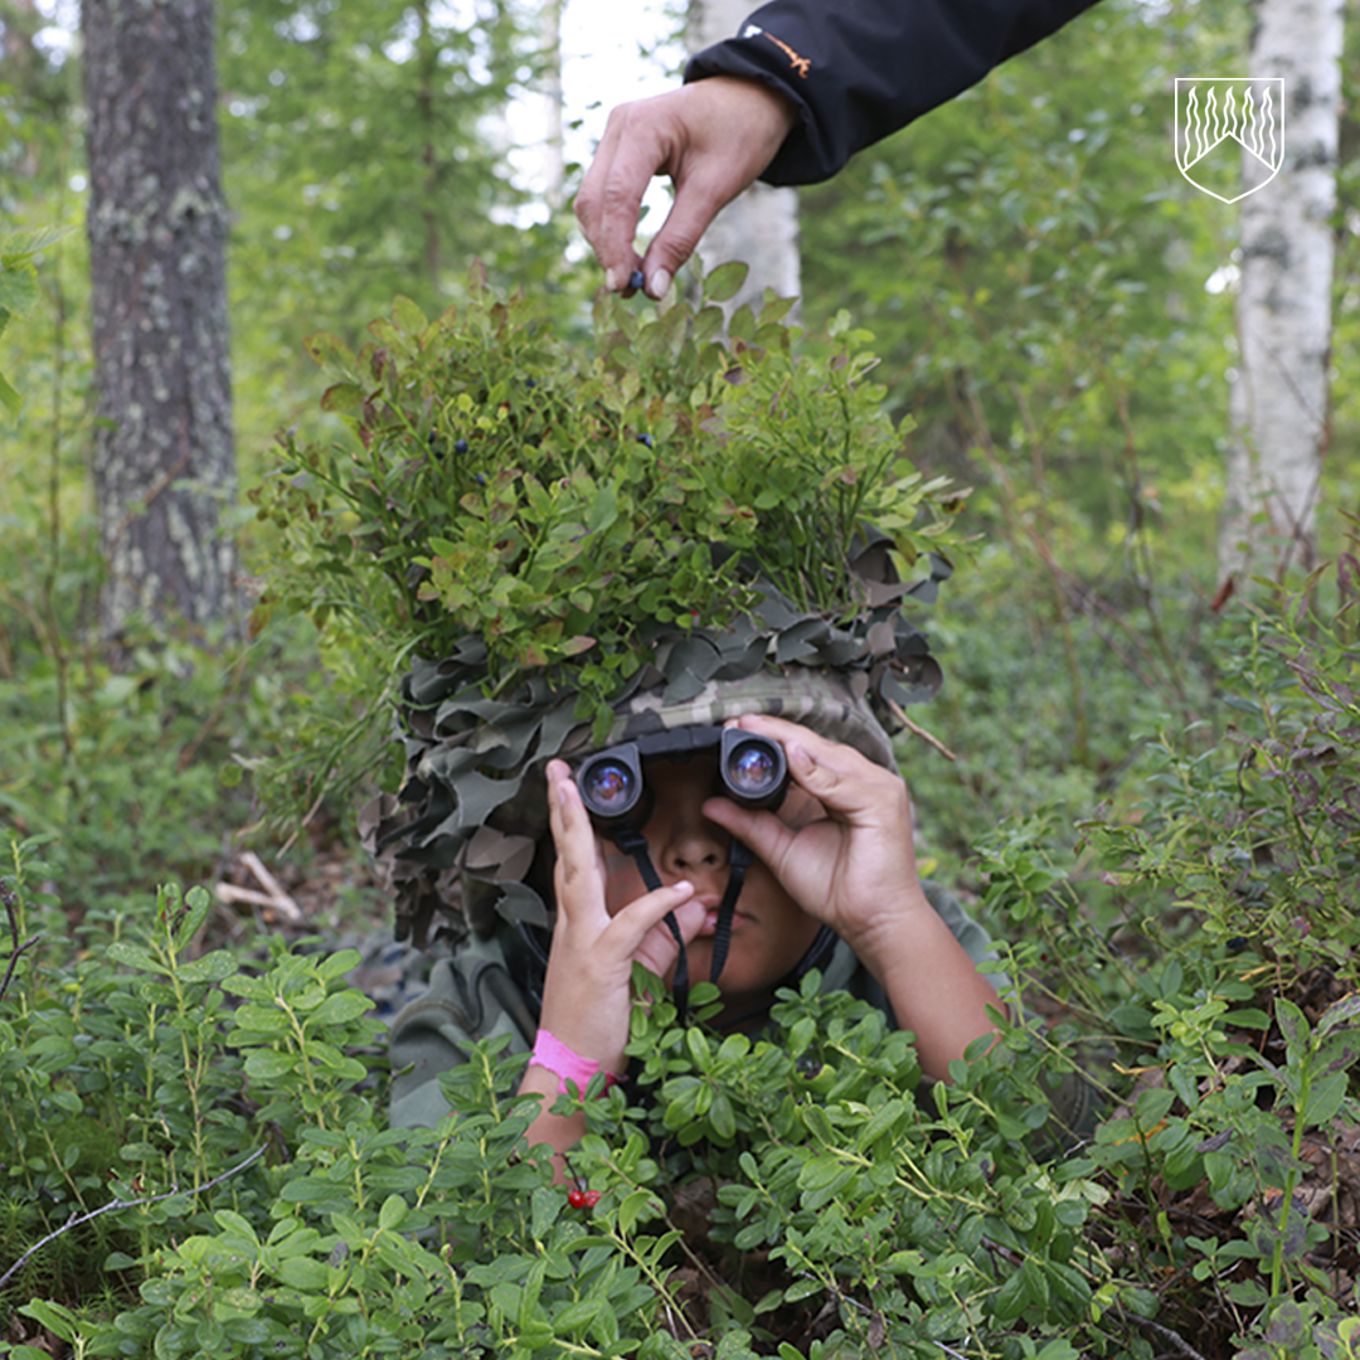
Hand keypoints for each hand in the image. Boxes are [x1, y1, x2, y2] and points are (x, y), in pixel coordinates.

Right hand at [538, 758, 706, 1074]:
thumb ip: (664, 937)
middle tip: (556, 770)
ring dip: (578, 831)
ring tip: (575, 792)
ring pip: (579, 876)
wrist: (570, 1073)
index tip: (568, 789)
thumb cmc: (597, 1026)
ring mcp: (582, 943)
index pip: (575, 865)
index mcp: (578, 925)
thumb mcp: (636, 976)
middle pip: (567, 857)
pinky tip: (679, 890)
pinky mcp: (601, 966)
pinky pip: (630, 927)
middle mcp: (574, 926)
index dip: (572, 827)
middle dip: (562, 810)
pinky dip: (655, 906)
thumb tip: (694, 906)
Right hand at [574, 76, 797, 300]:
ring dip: (606, 242)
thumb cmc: (740, 134)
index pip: (617, 196)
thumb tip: (652, 290)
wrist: (750, 97)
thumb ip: (681, 238)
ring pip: (592, 201)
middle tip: (628, 291)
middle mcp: (620, 126)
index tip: (624, 286)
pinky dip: (613, 229)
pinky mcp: (619, 149)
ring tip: (634, 278)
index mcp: (644, 126)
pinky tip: (631, 256)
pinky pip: (603, 195)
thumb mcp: (716, 189)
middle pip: (594, 200)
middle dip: (607, 249)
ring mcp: (615, 135)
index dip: (616, 246)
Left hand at [699, 715, 929, 964]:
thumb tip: (712, 804)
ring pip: (828, 755)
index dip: (772, 738)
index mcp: (846, 787)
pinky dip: (815, 771)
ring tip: (756, 729)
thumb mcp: (782, 850)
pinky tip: (791, 758)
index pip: (806, 752)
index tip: (735, 728)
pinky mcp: (883, 804)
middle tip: (738, 721)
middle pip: (816, 746)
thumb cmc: (839, 890)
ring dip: (790, 742)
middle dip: (775, 732)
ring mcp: (879, 789)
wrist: (872, 923)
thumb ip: (751, 824)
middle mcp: (865, 781)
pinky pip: (843, 782)